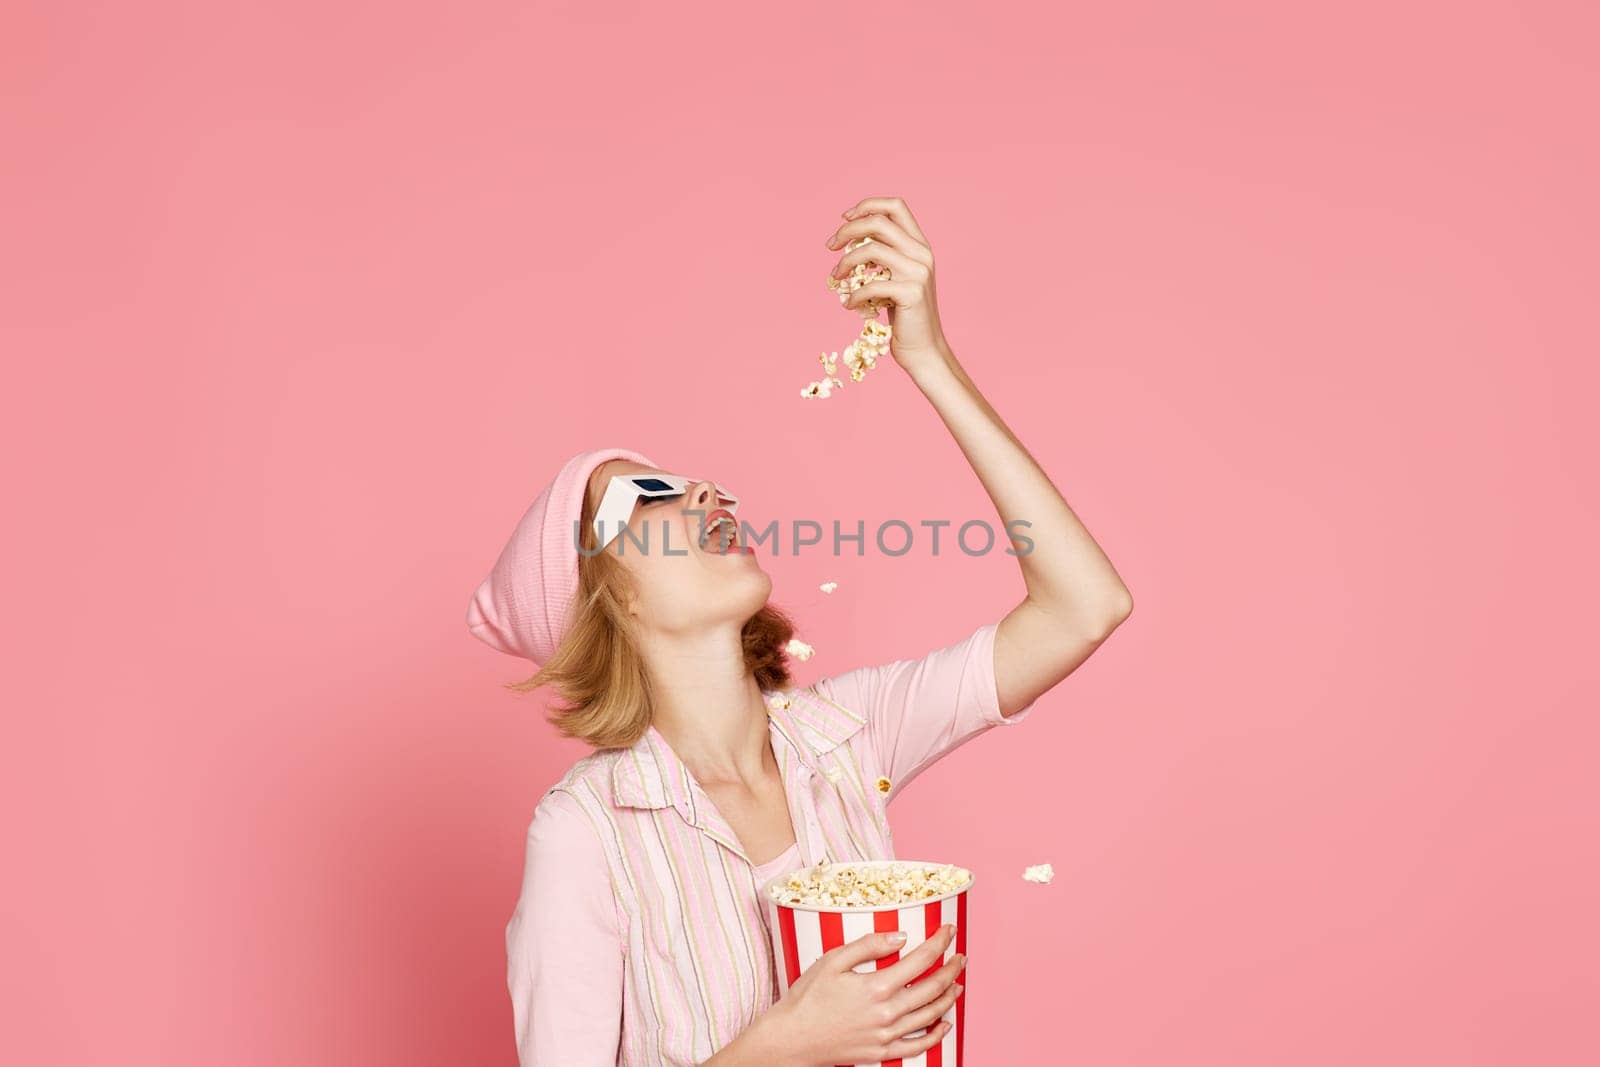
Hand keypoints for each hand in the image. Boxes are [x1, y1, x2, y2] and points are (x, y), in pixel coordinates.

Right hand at [763, 924, 965, 1066]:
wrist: (791, 1039)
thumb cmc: (807, 998)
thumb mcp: (831, 961)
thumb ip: (868, 946)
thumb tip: (901, 937)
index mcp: (876, 987)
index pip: (920, 960)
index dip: (939, 943)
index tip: (949, 931)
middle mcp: (887, 1013)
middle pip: (932, 988)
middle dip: (952, 969)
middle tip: (961, 956)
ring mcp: (886, 1036)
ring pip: (930, 1015)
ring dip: (949, 997)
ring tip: (958, 983)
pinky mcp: (881, 1052)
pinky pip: (917, 1046)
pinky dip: (935, 1035)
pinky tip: (944, 1024)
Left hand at [825, 196, 950, 377]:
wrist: (924, 350)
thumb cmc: (905, 316)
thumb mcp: (895, 278)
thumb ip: (883, 257)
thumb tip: (850, 240)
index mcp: (920, 245)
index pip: (895, 206)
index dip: (867, 205)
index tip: (844, 219)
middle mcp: (922, 254)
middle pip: (879, 222)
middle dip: (847, 230)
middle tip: (830, 246)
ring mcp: (919, 272)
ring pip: (871, 249)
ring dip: (845, 262)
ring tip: (836, 278)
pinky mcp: (911, 293)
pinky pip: (871, 285)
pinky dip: (854, 295)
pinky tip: (849, 306)